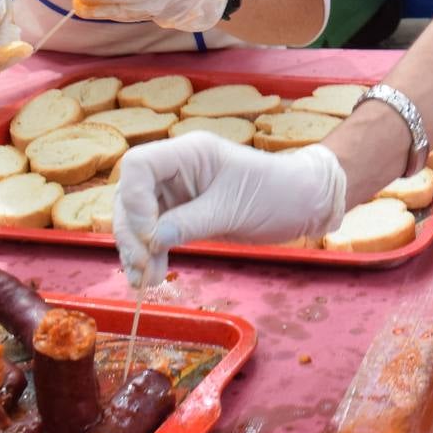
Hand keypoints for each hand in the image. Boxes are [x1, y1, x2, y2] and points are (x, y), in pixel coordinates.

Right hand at [112, 134, 346, 287]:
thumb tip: (154, 239)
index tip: (149, 233)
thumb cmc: (276, 193)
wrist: (302, 204)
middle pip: (130, 196)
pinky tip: (148, 277)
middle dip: (131, 233)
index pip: (138, 165)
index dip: (134, 199)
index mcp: (189, 153)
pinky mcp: (181, 216)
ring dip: (135, 250)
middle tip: (143, 266)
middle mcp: (176, 170)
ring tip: (146, 280)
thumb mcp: (234, 208)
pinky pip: (153, 234)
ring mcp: (176, 193)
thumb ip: (192, 221)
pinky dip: (147, 255)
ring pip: (136, 219)